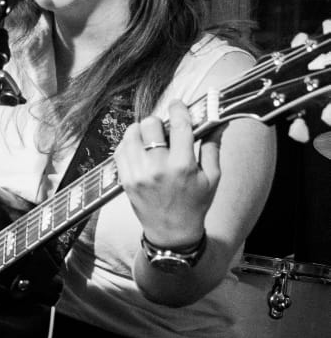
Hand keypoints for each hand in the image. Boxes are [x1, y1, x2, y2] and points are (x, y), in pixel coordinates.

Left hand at [116, 100, 214, 250]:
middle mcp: (157, 168)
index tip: (178, 104)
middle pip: (150, 125)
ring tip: (151, 138)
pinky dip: (128, 143)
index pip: (179, 125)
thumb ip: (213, 148)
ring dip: (141, 130)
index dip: (179, 109)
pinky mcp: (124, 179)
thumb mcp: (213, 178)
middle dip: (159, 122)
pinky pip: (120, 149)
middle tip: (165, 129)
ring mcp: (137, 173)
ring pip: (131, 134)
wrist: (172, 232)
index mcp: (183, 165)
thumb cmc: (195, 205)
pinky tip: (139, 148)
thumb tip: (217, 122)